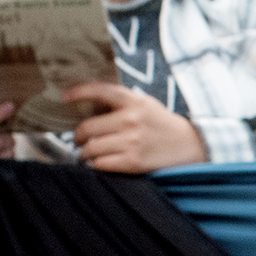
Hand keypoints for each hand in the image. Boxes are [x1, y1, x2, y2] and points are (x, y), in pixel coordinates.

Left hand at [64, 81, 208, 172]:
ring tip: (86, 154)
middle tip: (78, 140)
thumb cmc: (162, 125)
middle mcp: (131, 120)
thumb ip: (121, 103)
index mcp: (134, 101)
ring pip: (90, 148)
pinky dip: (95, 165)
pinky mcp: (133, 162)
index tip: (65, 98)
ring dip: (83, 153)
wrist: (190, 146)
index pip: (99, 91)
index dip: (78, 93)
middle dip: (77, 136)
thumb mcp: (145, 105)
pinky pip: (100, 164)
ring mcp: (131, 142)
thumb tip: (89, 107)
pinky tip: (99, 163)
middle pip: (87, 128)